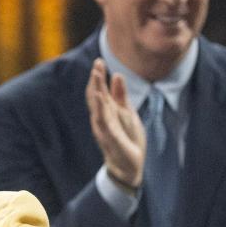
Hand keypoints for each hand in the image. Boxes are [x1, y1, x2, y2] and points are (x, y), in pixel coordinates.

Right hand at [86, 58, 145, 189]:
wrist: (130, 166)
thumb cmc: (127, 139)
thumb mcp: (127, 113)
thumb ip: (121, 96)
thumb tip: (117, 75)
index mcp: (107, 112)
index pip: (100, 91)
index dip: (98, 77)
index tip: (99, 61)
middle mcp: (102, 119)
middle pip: (95, 97)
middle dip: (95, 81)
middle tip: (97, 64)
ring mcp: (105, 129)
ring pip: (97, 107)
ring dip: (96, 91)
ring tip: (96, 76)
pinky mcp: (111, 138)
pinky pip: (104, 122)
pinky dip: (101, 110)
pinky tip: (100, 99)